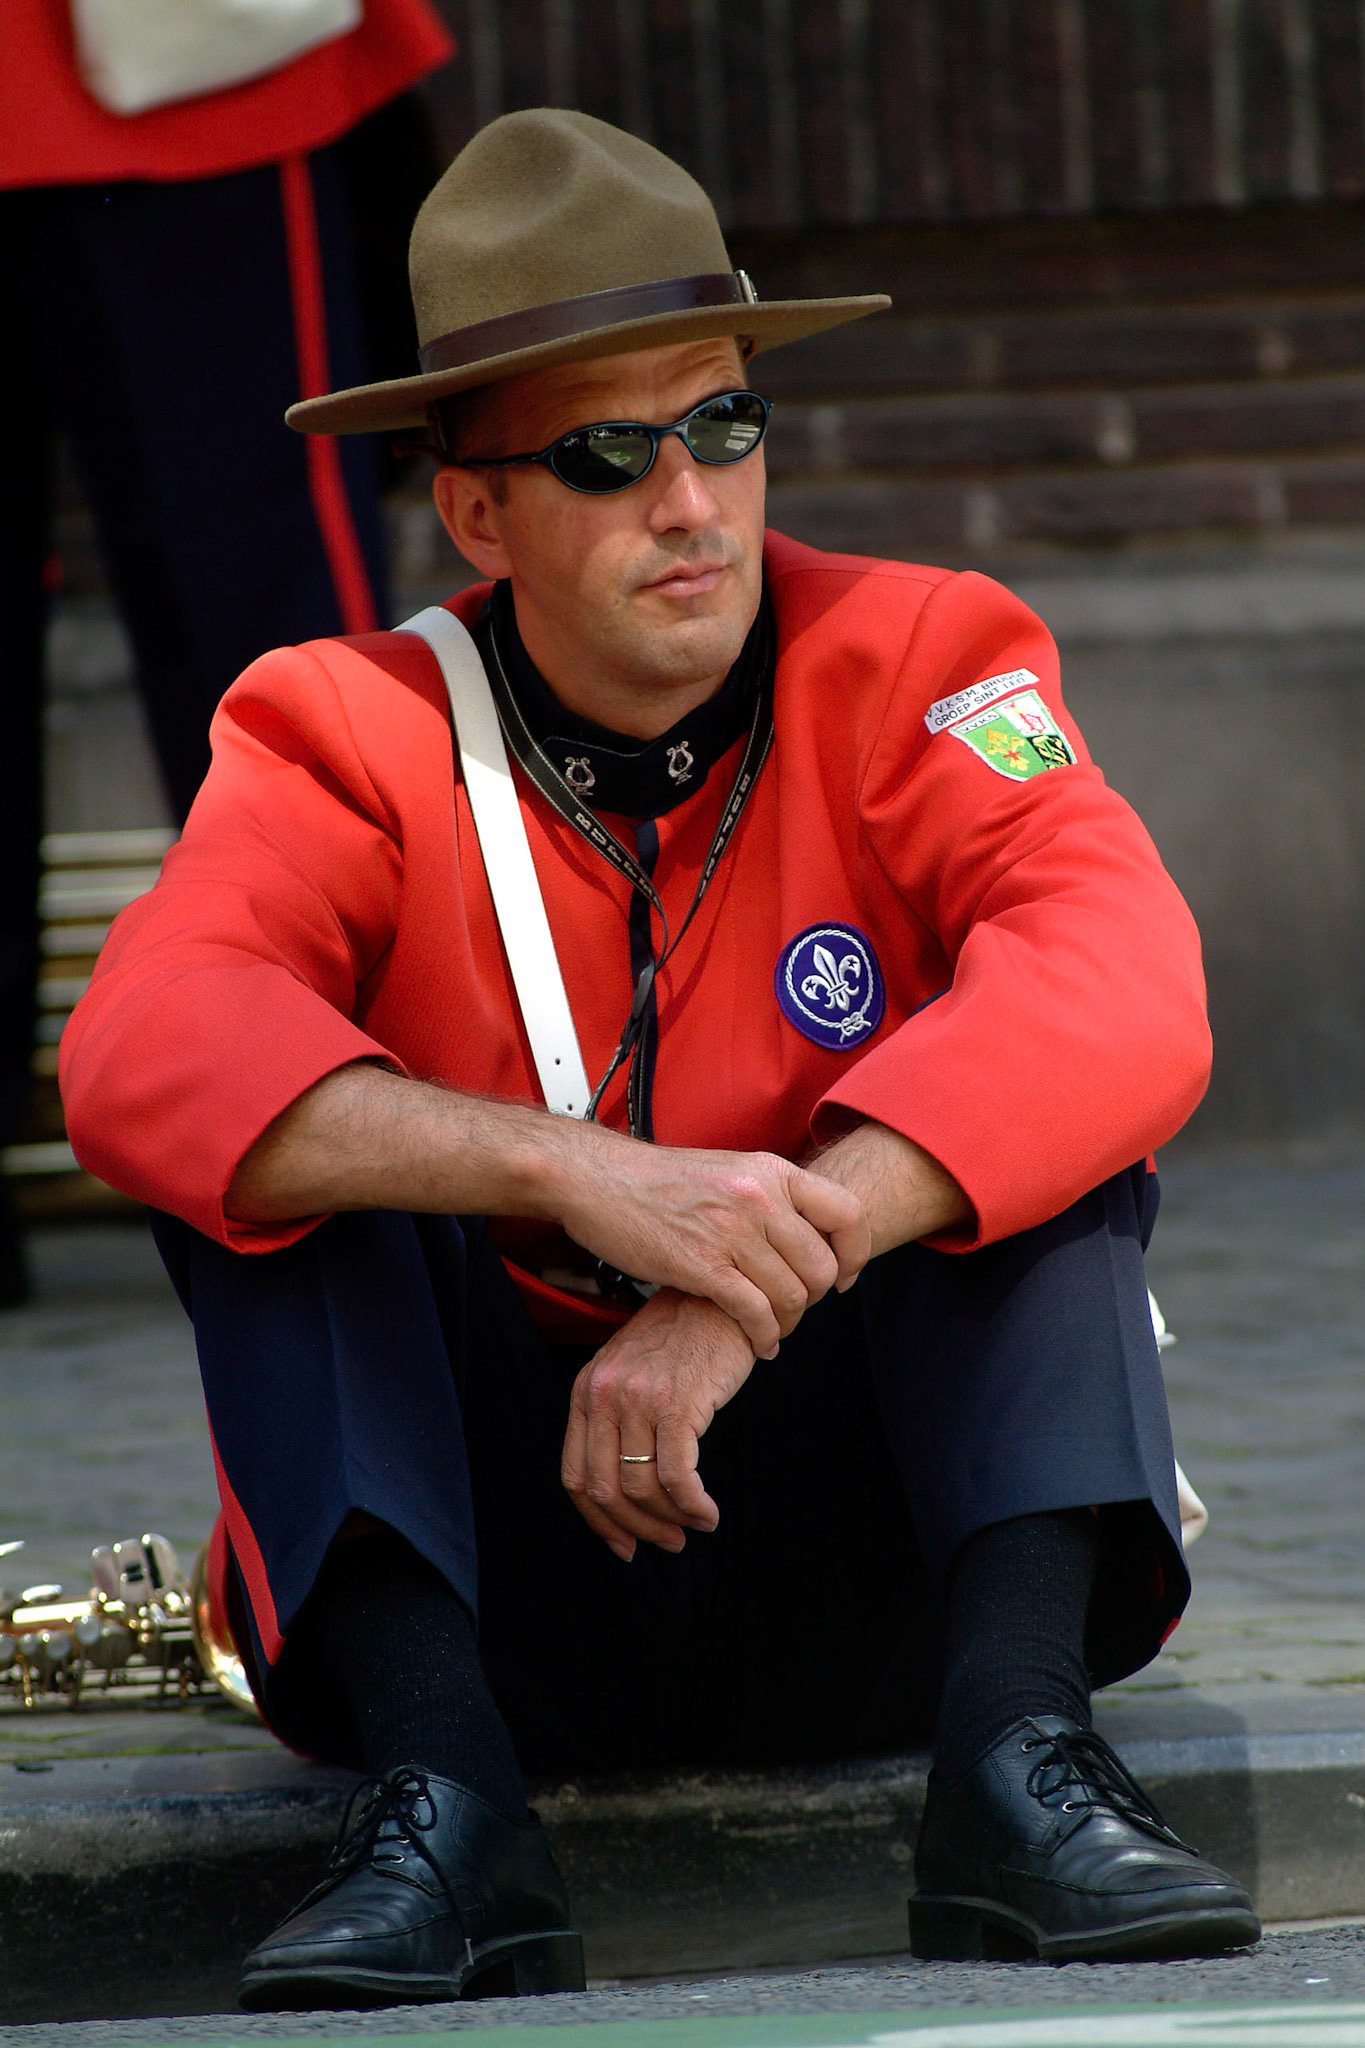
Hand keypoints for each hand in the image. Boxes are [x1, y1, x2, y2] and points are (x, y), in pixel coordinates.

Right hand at [556, 1139, 869, 1357]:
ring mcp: (731, 1232)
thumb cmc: (656, 1180)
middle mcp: (759, 1197)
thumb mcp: (728, 1169)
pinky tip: (758, 1342)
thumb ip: (768, 1196)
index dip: (855, 1252)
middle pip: (821, 1265)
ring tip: (773, 1328)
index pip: (847, 1213)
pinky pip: (754, 1313)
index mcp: (770, 1171)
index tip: (843, 1276)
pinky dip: (763, 1336)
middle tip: (796, 1308)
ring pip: (792, 1294)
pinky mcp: (700, 1265)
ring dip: (787, 1322)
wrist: (597, 1178)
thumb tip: (801, 1231)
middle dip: (814, 1297)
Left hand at [560, 1290, 753, 1560]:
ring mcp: (637, 1399)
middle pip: (605, 1489)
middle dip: (637, 1528)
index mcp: (586, 1390)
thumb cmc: (686, 1337)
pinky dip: (693, 1505)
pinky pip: (677, 1477)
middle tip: (668, 1541)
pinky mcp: (677, 1404)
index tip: (625, 1543)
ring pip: (642, 1489)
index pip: (576, 1476)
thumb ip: (620, 1419)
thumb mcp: (635, 1372)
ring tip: (696, 1522)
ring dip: (671, 1519)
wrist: (723, 1297)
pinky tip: (708, 1511)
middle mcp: (604, 1395)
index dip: (599, 1521)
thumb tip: (629, 1492)